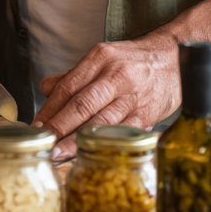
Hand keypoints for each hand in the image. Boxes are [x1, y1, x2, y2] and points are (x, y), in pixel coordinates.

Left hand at [34, 36, 181, 159]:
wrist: (174, 58)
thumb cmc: (134, 61)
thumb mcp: (102, 57)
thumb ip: (74, 75)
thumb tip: (46, 88)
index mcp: (100, 58)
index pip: (68, 85)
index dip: (50, 108)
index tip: (36, 125)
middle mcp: (116, 74)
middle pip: (82, 103)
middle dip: (60, 126)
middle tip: (43, 142)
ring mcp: (133, 95)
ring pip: (101, 121)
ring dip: (78, 139)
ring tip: (60, 153)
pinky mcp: (148, 113)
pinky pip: (124, 132)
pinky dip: (107, 144)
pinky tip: (94, 154)